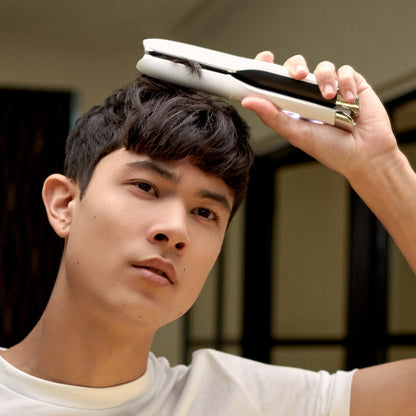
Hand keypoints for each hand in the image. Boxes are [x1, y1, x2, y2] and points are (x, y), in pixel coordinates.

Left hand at [241, 52, 398, 183]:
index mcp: (293, 107)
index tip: (265, 59)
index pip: (276, 82)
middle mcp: (310, 96)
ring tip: (329, 98)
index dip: (268, 68)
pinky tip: (348, 99)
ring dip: (324, 80)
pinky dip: (345, 83)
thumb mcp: (296, 134)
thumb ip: (273, 117)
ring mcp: (330, 89)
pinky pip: (345, 71)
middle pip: (297, 67)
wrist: (364, 154)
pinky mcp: (352, 85)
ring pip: (322, 67)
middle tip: (299, 75)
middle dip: (296, 66)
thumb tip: (248, 101)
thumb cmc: (331, 150)